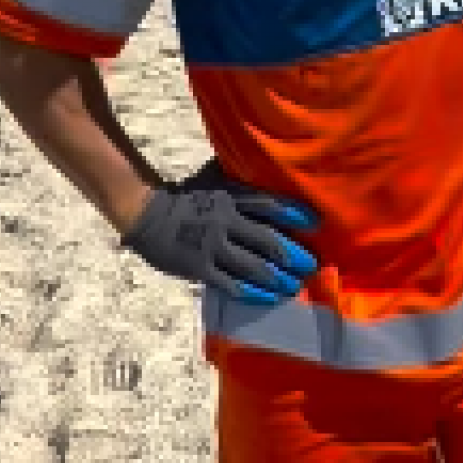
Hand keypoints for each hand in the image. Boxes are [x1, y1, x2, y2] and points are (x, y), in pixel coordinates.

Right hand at [123, 168, 318, 302]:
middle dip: (293, 254)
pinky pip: (231, 283)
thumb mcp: (212, 178)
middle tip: (312, 265)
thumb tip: (263, 165)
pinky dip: (252, 291)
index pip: (269, 204)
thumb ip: (238, 178)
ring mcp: (213, 246)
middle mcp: (227, 220)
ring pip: (253, 264)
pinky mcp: (200, 267)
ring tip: (294, 286)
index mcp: (231, 197)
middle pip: (268, 239)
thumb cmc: (184, 196)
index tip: (316, 223)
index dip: (294, 214)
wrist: (145, 213)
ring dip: (277, 277)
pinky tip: (268, 297)